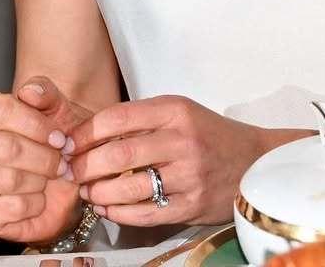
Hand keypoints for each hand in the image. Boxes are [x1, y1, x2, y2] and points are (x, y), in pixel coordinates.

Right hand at [0, 77, 92, 244]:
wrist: (62, 173)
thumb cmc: (55, 134)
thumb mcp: (58, 107)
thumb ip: (45, 92)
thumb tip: (30, 92)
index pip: (1, 111)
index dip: (35, 125)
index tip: (59, 136)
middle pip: (5, 148)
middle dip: (43, 157)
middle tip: (62, 160)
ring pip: (8, 179)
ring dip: (40, 180)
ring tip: (49, 177)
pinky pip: (10, 209)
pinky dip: (35, 204)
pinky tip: (39, 197)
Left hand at [69, 96, 297, 226]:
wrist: (254, 160)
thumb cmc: (209, 134)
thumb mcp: (180, 112)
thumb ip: (142, 120)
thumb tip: (90, 134)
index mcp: (175, 110)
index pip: (118, 117)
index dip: (86, 132)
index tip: (70, 142)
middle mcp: (182, 140)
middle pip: (119, 154)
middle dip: (85, 166)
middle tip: (71, 171)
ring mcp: (188, 176)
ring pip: (128, 188)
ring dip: (98, 192)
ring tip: (87, 190)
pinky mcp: (191, 205)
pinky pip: (144, 214)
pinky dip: (118, 213)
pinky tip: (108, 207)